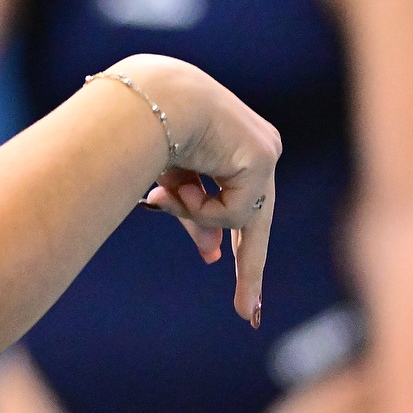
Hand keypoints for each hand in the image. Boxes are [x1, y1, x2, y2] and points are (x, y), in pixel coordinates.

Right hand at [121, 55, 280, 324]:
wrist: (148, 98)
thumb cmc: (148, 132)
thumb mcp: (172, 183)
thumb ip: (194, 214)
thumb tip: (213, 256)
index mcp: (233, 150)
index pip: (241, 204)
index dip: (240, 244)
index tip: (237, 274)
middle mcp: (256, 150)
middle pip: (255, 221)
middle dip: (248, 269)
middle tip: (248, 314)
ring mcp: (264, 153)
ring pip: (237, 216)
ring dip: (194, 213)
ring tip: (165, 191)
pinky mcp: (263, 158)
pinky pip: (233, 211)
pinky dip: (202, 206)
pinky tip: (182, 182)